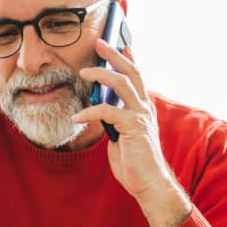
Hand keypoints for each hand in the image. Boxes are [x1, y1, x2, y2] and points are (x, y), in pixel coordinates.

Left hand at [72, 39, 191, 226]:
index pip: (137, 76)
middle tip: (98, 43)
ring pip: (121, 84)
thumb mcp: (121, 135)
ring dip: (101, 75)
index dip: (127, 58)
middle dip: (114, 55)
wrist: (149, 184)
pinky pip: (108, 111)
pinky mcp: (133, 127)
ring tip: (83, 73)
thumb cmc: (134, 162)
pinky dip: (90, 111)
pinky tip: (78, 117)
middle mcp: (145, 108)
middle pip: (131, 72)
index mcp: (144, 108)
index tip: (118, 44)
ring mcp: (141, 116)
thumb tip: (98, 107)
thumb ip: (113, 119)